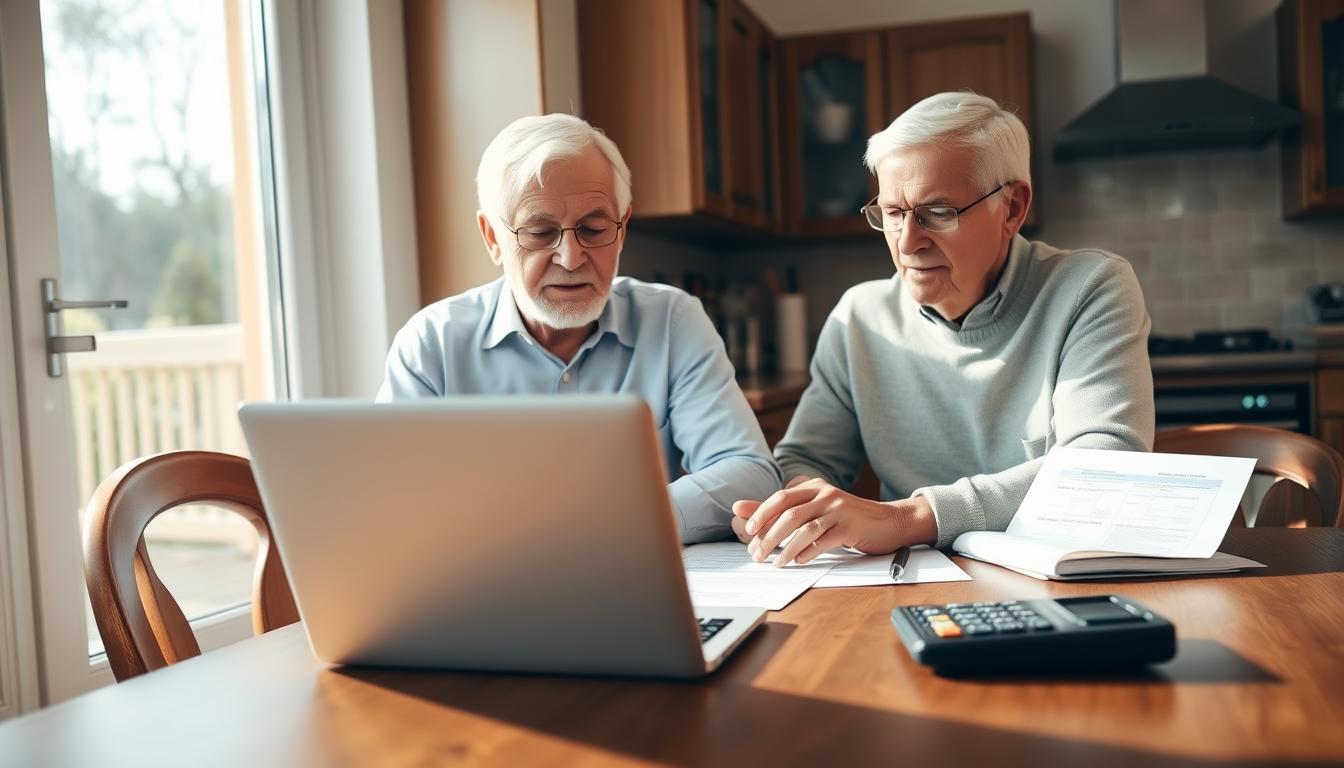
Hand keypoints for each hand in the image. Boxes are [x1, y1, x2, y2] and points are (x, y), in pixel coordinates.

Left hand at [732, 478, 935, 566]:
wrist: (890, 521)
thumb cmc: (847, 518)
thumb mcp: (813, 510)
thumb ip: (778, 510)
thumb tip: (739, 508)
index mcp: (813, 486)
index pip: (780, 499)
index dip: (761, 515)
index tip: (748, 534)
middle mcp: (825, 493)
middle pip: (789, 513)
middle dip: (769, 536)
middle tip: (757, 555)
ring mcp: (839, 508)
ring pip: (805, 528)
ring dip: (786, 548)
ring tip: (777, 563)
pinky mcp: (851, 526)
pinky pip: (824, 539)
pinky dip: (808, 552)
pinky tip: (799, 561)